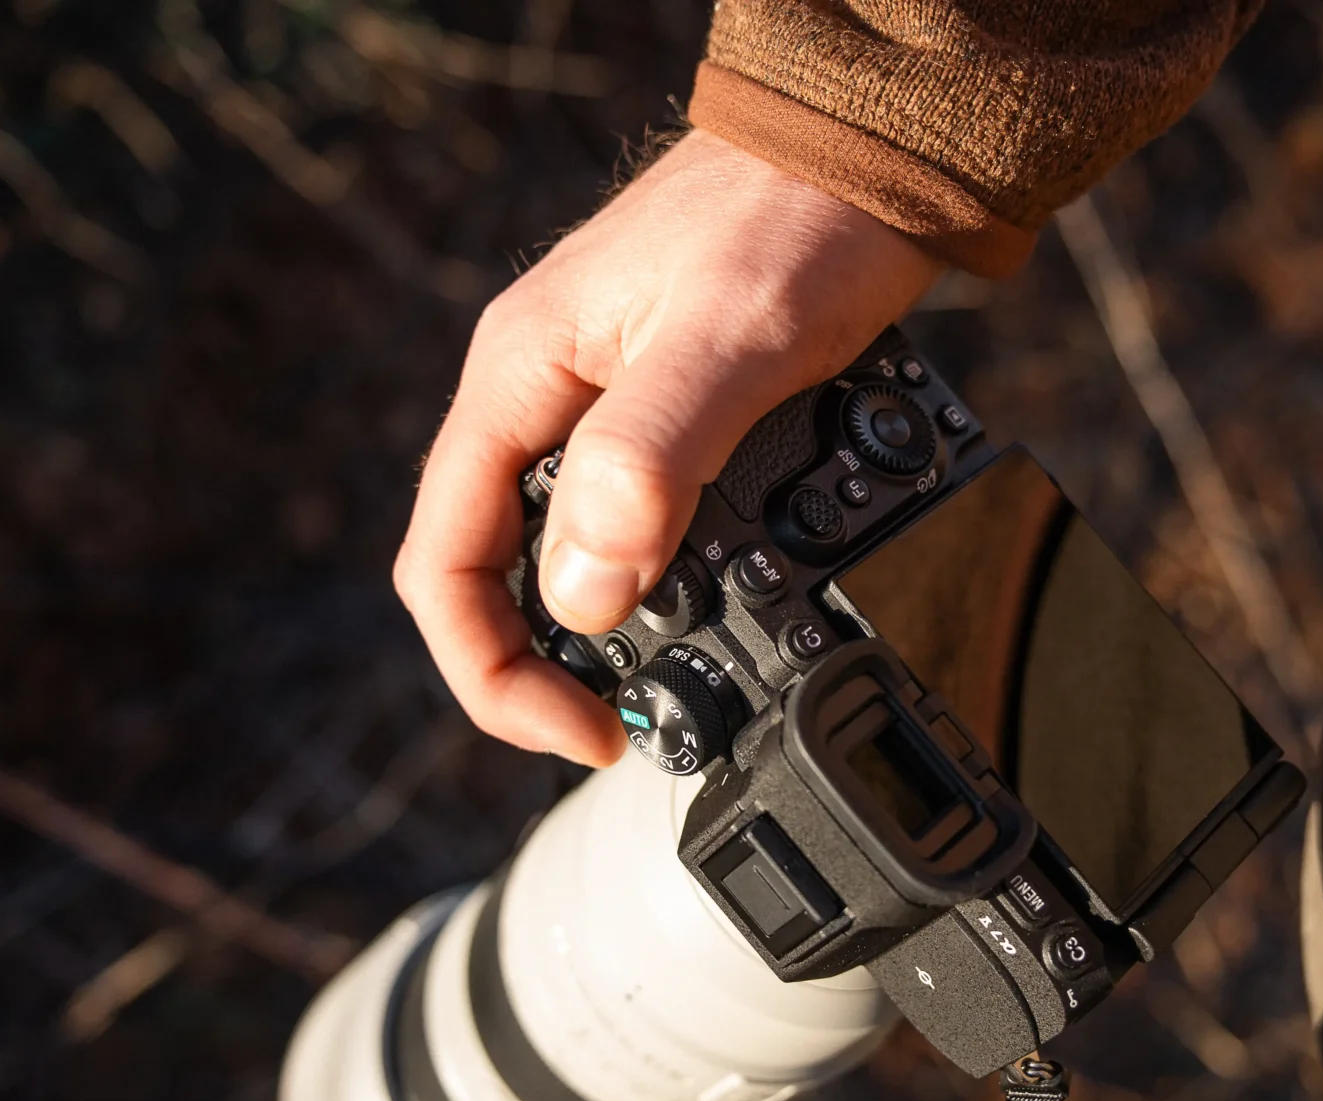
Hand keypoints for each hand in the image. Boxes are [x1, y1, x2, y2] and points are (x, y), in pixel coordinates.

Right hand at [395, 130, 943, 765]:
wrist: (877, 150)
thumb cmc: (801, 219)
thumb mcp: (730, 342)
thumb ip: (651, 460)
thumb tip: (585, 593)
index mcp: (519, 378)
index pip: (445, 565)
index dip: (496, 674)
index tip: (584, 728)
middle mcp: (543, 395)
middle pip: (498, 572)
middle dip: (554, 664)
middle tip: (638, 721)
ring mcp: (601, 403)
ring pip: (569, 550)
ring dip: (614, 626)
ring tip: (690, 676)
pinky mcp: (666, 412)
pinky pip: (636, 518)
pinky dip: (669, 577)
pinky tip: (729, 600)